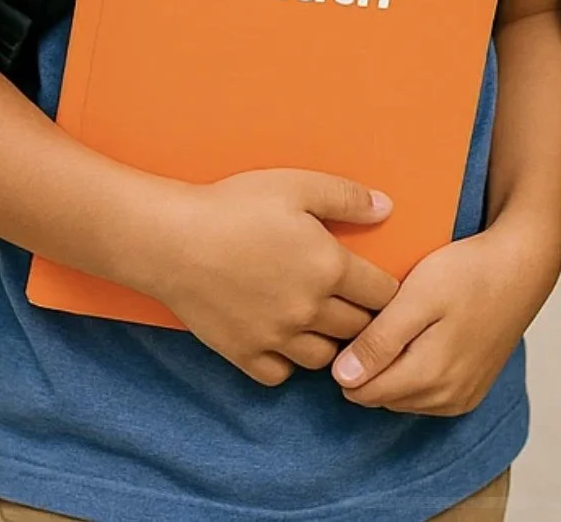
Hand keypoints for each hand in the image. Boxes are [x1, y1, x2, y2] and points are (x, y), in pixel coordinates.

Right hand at [139, 170, 399, 385]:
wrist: (173, 240)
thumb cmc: (237, 206)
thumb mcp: (300, 186)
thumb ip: (348, 198)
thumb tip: (387, 209)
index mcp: (330, 268)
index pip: (382, 294)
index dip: (387, 289)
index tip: (380, 284)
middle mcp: (309, 310)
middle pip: (358, 328)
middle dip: (364, 317)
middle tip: (356, 304)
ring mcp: (276, 337)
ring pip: (324, 358)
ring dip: (330, 342)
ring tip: (323, 322)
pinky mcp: (243, 354)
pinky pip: (280, 375)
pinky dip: (288, 362)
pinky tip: (285, 339)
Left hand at [329, 216, 560, 414]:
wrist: (522, 266)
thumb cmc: (470, 272)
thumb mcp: (418, 296)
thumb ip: (380, 340)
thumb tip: (342, 378)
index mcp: (429, 376)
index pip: (360, 391)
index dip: (349, 357)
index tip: (360, 321)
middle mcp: (446, 398)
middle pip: (380, 396)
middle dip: (372, 364)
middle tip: (383, 317)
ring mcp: (462, 397)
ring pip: (402, 397)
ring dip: (394, 369)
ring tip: (405, 324)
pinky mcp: (472, 391)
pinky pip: (427, 395)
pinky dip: (417, 372)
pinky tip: (425, 338)